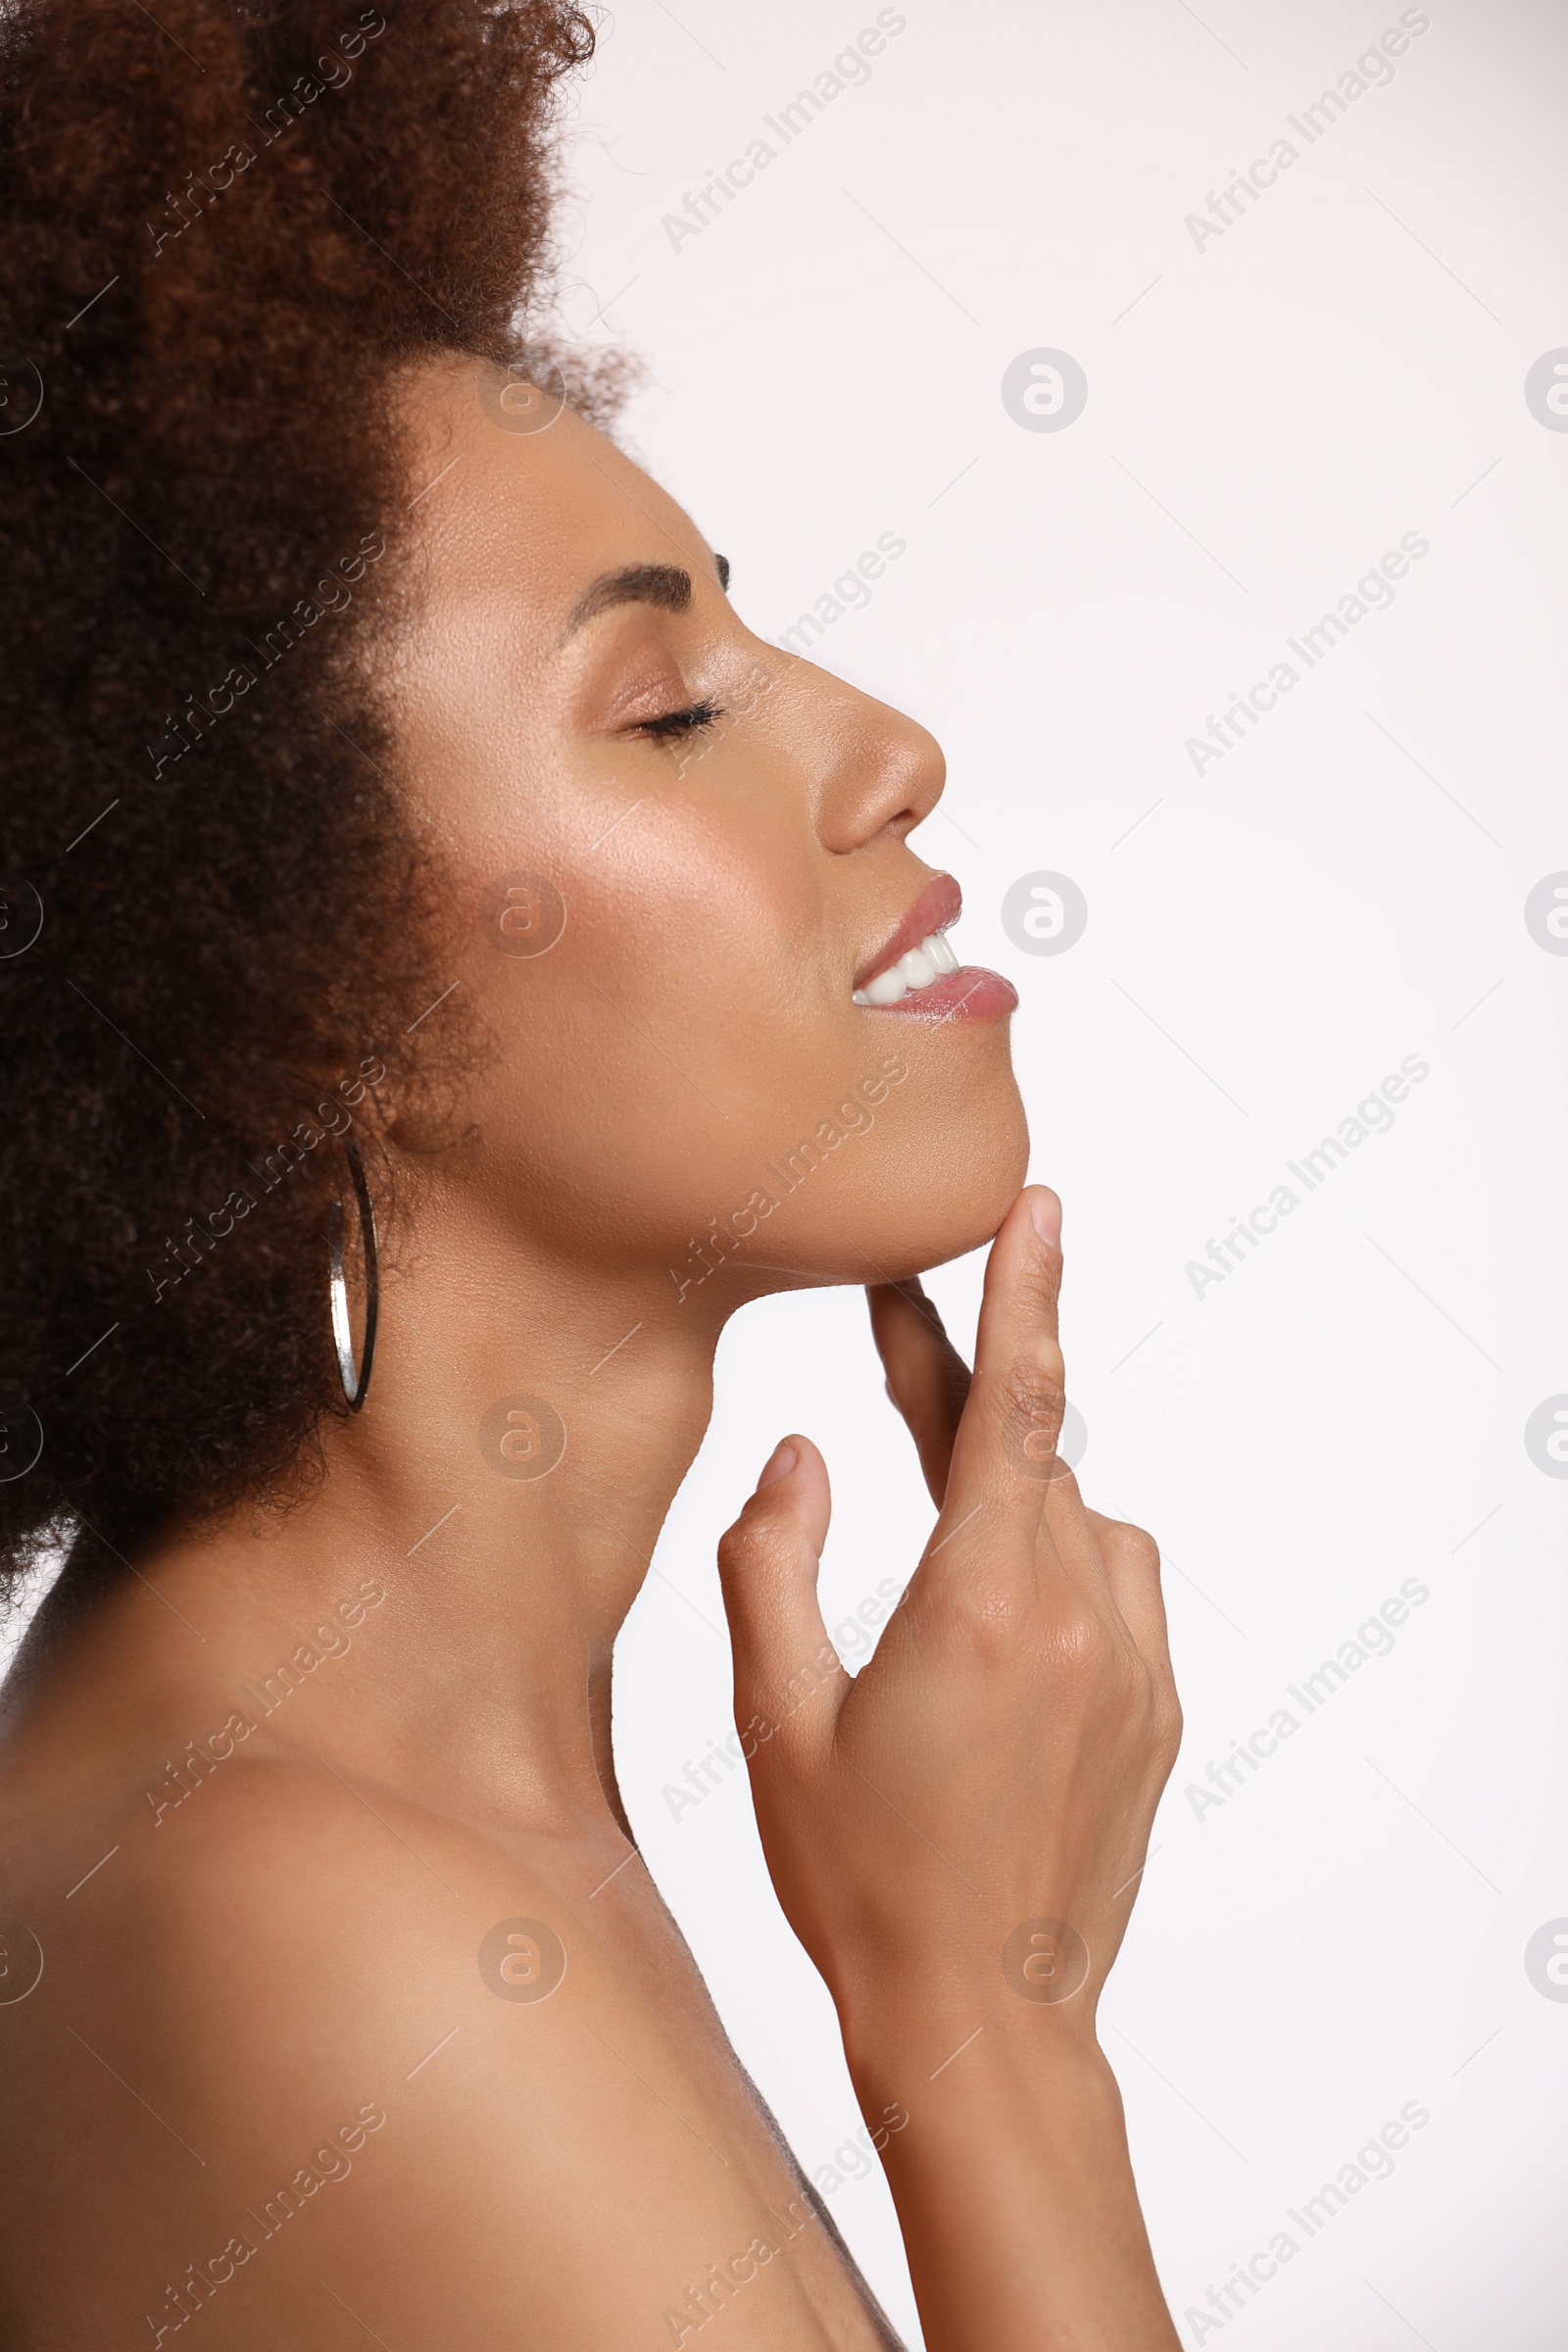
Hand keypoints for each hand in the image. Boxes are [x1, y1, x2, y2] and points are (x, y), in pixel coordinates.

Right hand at [715, 1186, 1181, 2050]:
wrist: (985, 2024)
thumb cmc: (861, 1880)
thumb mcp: (777, 1720)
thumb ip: (769, 1564)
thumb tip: (796, 1456)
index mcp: (978, 1603)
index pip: (1017, 1403)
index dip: (1021, 1291)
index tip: (1034, 1205)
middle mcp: (1076, 1618)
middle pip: (1028, 1452)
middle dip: (960, 1388)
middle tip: (891, 1325)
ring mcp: (1132, 1665)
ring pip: (1077, 1515)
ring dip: (1009, 1492)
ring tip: (933, 1534)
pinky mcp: (1157, 1710)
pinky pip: (1116, 1583)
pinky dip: (1059, 1564)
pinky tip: (997, 1622)